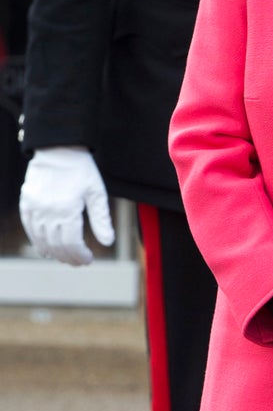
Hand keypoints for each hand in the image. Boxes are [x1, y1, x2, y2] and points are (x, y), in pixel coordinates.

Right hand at [19, 147, 114, 265]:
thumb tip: (108, 243)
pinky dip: (37, 241)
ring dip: (54, 253)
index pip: (72, 244)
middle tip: (78, 262)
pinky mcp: (26, 203)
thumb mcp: (96, 192)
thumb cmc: (81, 169)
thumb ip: (101, 219)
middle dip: (69, 258)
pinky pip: (30, 228)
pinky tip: (45, 250)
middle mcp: (48, 211)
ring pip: (42, 240)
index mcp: (68, 209)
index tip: (88, 259)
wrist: (57, 147)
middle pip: (57, 245)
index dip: (80, 256)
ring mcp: (35, 207)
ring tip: (65, 258)